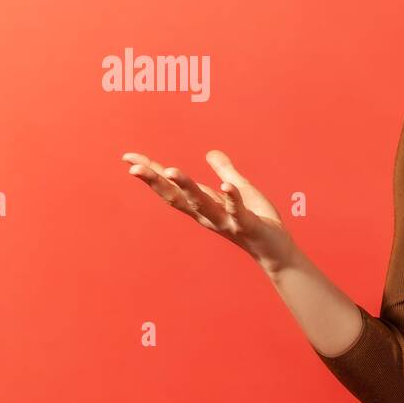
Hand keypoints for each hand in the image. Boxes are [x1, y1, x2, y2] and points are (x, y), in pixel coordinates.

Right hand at [121, 149, 296, 273]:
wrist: (276, 250)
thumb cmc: (256, 220)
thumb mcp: (239, 190)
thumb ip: (226, 171)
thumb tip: (211, 152)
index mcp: (203, 204)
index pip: (171, 187)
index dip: (151, 172)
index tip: (128, 158)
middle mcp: (208, 215)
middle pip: (176, 198)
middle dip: (155, 182)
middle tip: (133, 168)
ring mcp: (226, 221)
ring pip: (202, 204)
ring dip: (186, 187)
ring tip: (171, 170)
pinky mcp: (247, 224)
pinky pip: (237, 211)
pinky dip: (230, 198)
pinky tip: (225, 185)